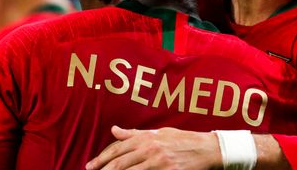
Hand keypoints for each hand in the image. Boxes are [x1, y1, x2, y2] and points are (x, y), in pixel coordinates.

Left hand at [86, 125, 221, 169]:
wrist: (206, 148)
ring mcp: (159, 162)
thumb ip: (134, 133)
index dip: (102, 158)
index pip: (118, 148)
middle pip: (120, 162)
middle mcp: (150, 148)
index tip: (90, 165)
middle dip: (103, 169)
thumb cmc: (182, 139)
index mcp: (146, 137)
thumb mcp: (158, 132)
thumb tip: (114, 129)